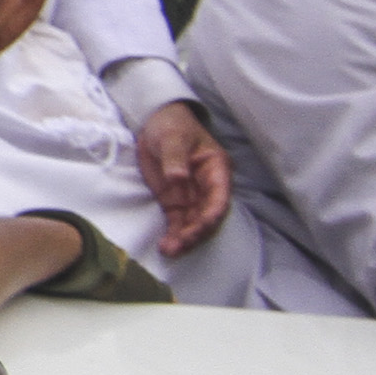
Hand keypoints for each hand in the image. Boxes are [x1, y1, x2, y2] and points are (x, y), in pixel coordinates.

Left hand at [134, 100, 230, 254]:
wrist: (154, 124)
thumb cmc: (171, 126)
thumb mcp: (172, 137)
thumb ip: (175, 157)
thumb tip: (179, 177)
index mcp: (216, 169)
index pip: (220, 196)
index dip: (213, 213)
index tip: (201, 226)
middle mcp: (208, 187)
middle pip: (209, 216)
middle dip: (197, 233)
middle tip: (179, 244)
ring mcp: (193, 198)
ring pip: (195, 225)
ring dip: (185, 240)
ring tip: (169, 250)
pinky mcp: (176, 204)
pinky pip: (179, 225)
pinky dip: (174, 236)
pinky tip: (166, 247)